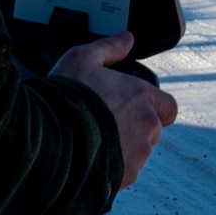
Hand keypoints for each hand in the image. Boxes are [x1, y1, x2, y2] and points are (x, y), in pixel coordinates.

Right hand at [50, 31, 177, 189]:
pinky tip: (89, 159)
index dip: (156, 108)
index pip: (168, 107)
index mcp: (141, 97)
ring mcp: (137, 154)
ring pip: (137, 153)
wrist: (47, 139)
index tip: (137, 110)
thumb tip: (126, 38)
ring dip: (122, 149)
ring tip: (92, 142)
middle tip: (103, 125)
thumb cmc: (64, 97)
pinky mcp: (125, 176)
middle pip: (151, 131)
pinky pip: (124, 173)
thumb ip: (108, 48)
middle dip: (133, 129)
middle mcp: (146, 126)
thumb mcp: (81, 59)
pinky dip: (111, 169)